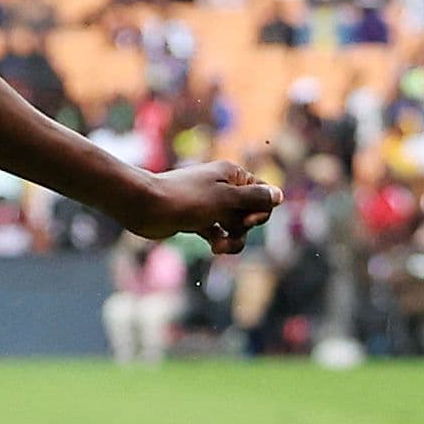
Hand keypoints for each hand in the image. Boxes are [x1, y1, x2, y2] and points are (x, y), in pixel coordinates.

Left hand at [120, 161, 282, 256]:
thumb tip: (279, 196)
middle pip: (250, 213)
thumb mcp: (225, 199)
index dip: (261, 210)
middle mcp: (224, 187)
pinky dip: (220, 241)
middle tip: (230, 229)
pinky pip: (219, 233)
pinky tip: (215, 248)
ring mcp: (210, 205)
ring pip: (235, 226)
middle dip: (245, 227)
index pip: (263, 194)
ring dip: (233, 239)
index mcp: (233, 175)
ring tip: (220, 246)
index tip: (249, 219)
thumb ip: (254, 199)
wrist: (144, 207)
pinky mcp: (197, 220)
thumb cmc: (185, 200)